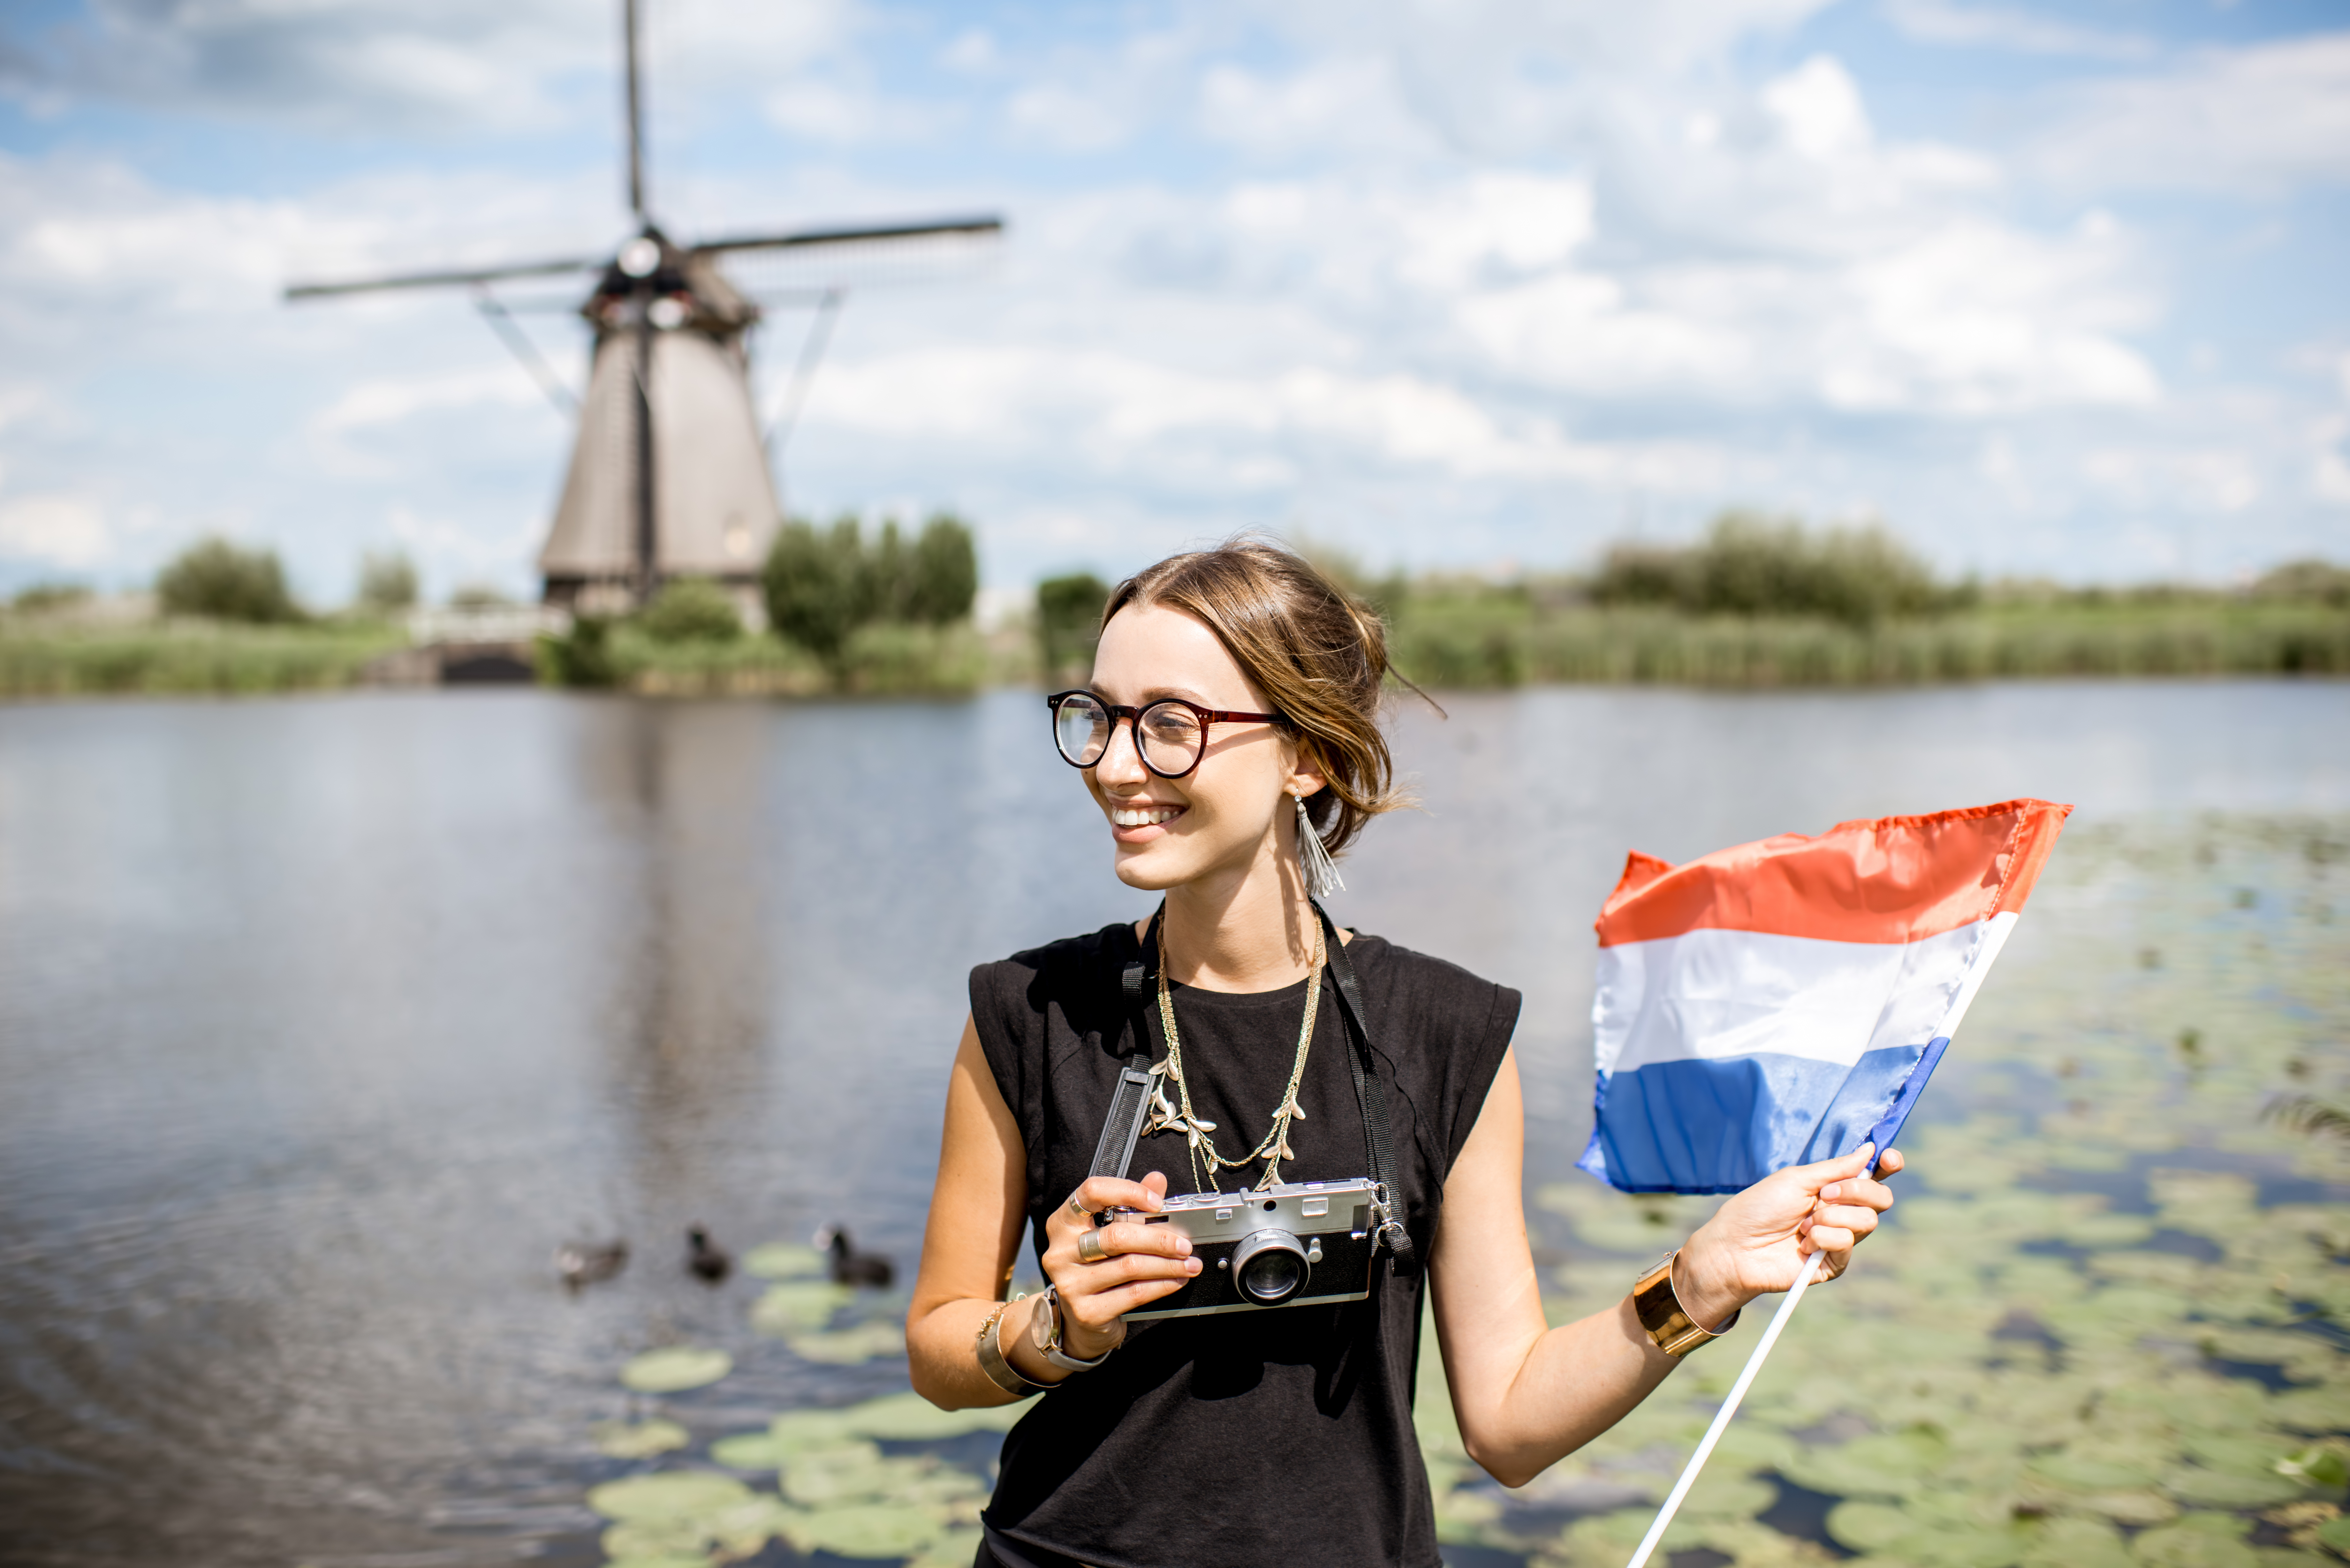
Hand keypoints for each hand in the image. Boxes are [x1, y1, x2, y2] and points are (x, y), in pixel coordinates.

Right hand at [1039, 1171, 1200, 1359]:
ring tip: (1189, 1263)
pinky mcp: (1086, 1311)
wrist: (1080, 1321)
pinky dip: (1161, 1285)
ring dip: (1167, 1264)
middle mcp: (1060, 1251)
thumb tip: (1157, 1179)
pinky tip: (1176, 1280)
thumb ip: (1131, 1205)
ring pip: (1129, 1266)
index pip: (1091, 1192)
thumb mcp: (1109, 1233)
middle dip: (1158, 1238)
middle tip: (1185, 1244)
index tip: (1157, 1202)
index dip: (1127, 1191)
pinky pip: (1133, 1294)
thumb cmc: (1098, 1268)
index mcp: (1063, 1222)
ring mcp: (1070, 1283)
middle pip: (1116, 1235)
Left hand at [1673, 1145, 1905, 1327]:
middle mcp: (1842, 1211)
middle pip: (1881, 1198)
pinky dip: (1822, 1237)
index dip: (1887, 1165)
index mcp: (1834, 1187)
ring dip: (1831, 1217)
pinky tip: (1802, 1243)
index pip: (1874, 1175)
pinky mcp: (1836, 1263)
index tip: (1888, 1159)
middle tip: (1823, 1195)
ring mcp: (1841, 1238)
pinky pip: (1847, 1243)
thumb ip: (1836, 1168)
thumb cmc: (1759, 1207)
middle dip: (1855, 1191)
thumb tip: (1870, 1149)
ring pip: (1867, 1221)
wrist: (1736, 1246)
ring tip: (1802, 1224)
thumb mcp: (1796, 1179)